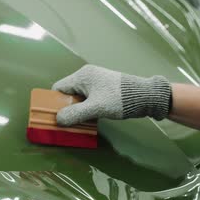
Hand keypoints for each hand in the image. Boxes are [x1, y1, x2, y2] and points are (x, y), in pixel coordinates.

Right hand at [52, 65, 171, 125]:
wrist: (144, 96)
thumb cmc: (119, 99)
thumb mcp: (95, 108)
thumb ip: (75, 114)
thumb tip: (58, 120)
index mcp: (82, 76)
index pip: (58, 88)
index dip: (54, 102)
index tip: (55, 116)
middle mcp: (87, 76)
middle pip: (68, 93)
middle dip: (66, 108)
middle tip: (68, 122)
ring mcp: (96, 82)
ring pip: (79, 98)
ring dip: (78, 110)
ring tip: (80, 122)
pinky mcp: (104, 89)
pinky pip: (88, 99)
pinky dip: (87, 109)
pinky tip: (91, 118)